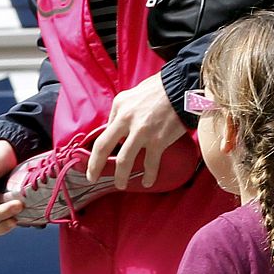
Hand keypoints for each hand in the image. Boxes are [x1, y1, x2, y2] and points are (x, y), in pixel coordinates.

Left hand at [86, 72, 185, 189]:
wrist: (181, 89)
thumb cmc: (157, 90)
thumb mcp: (130, 96)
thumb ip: (120, 113)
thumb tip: (115, 131)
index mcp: (119, 108)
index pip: (102, 136)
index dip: (94, 155)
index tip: (92, 166)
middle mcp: (127, 120)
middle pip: (105, 148)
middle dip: (96, 167)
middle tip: (94, 178)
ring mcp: (142, 132)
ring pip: (125, 161)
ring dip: (121, 177)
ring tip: (121, 184)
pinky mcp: (158, 140)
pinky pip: (150, 164)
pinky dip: (148, 176)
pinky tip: (147, 182)